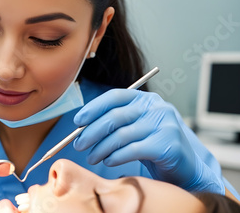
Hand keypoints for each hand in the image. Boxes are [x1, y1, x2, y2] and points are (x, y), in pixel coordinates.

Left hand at [73, 89, 222, 192]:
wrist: (185, 168)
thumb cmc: (154, 147)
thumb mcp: (135, 128)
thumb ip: (114, 123)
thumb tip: (81, 127)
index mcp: (146, 99)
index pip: (115, 96)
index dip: (93, 108)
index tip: (78, 121)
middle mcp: (157, 108)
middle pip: (115, 116)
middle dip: (92, 131)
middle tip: (78, 144)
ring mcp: (165, 125)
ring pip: (122, 135)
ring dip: (101, 148)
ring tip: (91, 157)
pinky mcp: (169, 144)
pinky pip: (134, 149)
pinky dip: (116, 156)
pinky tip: (108, 161)